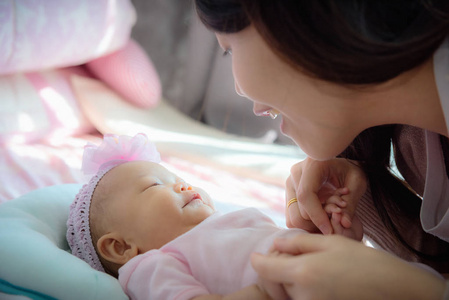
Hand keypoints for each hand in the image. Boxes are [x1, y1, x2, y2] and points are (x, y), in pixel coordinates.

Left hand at [251, 234, 445, 299]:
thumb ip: (297, 243)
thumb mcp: (329, 243)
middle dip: (277, 268)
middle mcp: (303, 294)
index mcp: (302, 272)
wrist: (391, 287)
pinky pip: (301, 299)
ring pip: (287, 292)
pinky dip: (302, 289)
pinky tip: (318, 278)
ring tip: (311, 266)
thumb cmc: (362, 260)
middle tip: (291, 255)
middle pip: (274, 282)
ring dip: (290, 279)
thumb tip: (275, 243)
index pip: (264, 268)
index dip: (259, 259)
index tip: (260, 255)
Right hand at [286, 157, 366, 234]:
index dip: (317, 216)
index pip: (306, 195)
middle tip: (334, 227)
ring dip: (310, 226)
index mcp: (311, 165)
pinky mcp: (289, 194)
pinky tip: (320, 220)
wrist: (341, 164)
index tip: (330, 230)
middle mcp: (296, 174)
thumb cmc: (350, 170)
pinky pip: (292, 218)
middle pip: (297, 211)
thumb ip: (351, 203)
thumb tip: (344, 224)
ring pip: (292, 218)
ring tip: (328, 222)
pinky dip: (306, 224)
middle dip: (316, 224)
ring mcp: (290, 184)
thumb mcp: (357, 182)